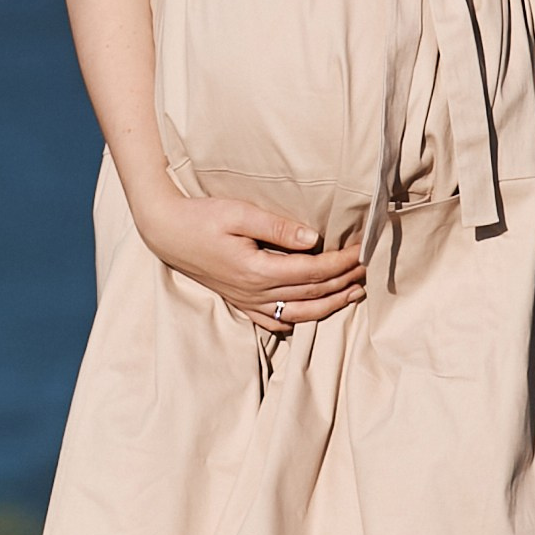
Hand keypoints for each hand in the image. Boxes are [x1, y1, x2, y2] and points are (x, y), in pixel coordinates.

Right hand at [135, 187, 364, 332]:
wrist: (166, 232)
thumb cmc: (202, 217)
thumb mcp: (239, 213)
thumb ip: (277, 227)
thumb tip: (313, 239)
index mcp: (257, 270)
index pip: (312, 271)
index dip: (341, 262)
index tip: (362, 251)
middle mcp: (254, 293)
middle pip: (311, 294)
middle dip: (343, 282)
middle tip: (368, 268)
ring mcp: (246, 301)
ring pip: (298, 313)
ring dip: (330, 305)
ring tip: (354, 293)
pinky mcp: (239, 302)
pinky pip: (275, 321)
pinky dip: (300, 319)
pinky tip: (314, 313)